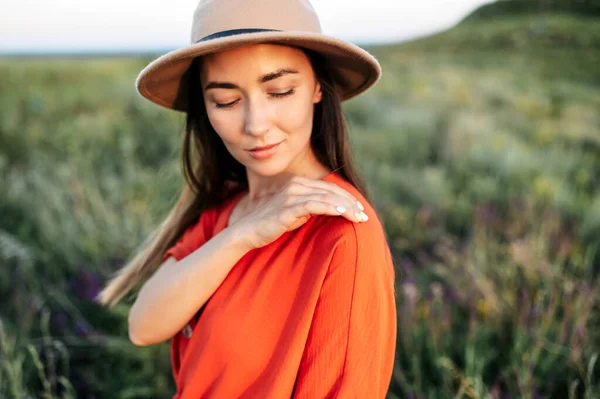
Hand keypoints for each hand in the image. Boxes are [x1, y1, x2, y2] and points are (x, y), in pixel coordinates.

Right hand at [230, 175, 367, 249]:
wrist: (246, 232)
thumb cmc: (271, 225)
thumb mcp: (295, 213)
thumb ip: (310, 208)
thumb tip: (330, 210)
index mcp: (298, 184)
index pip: (329, 188)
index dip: (346, 198)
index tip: (359, 210)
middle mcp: (295, 185)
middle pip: (331, 191)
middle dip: (350, 203)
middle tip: (364, 215)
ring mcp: (291, 195)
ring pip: (326, 197)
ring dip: (346, 207)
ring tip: (359, 218)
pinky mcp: (287, 208)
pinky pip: (314, 205)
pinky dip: (331, 208)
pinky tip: (342, 213)